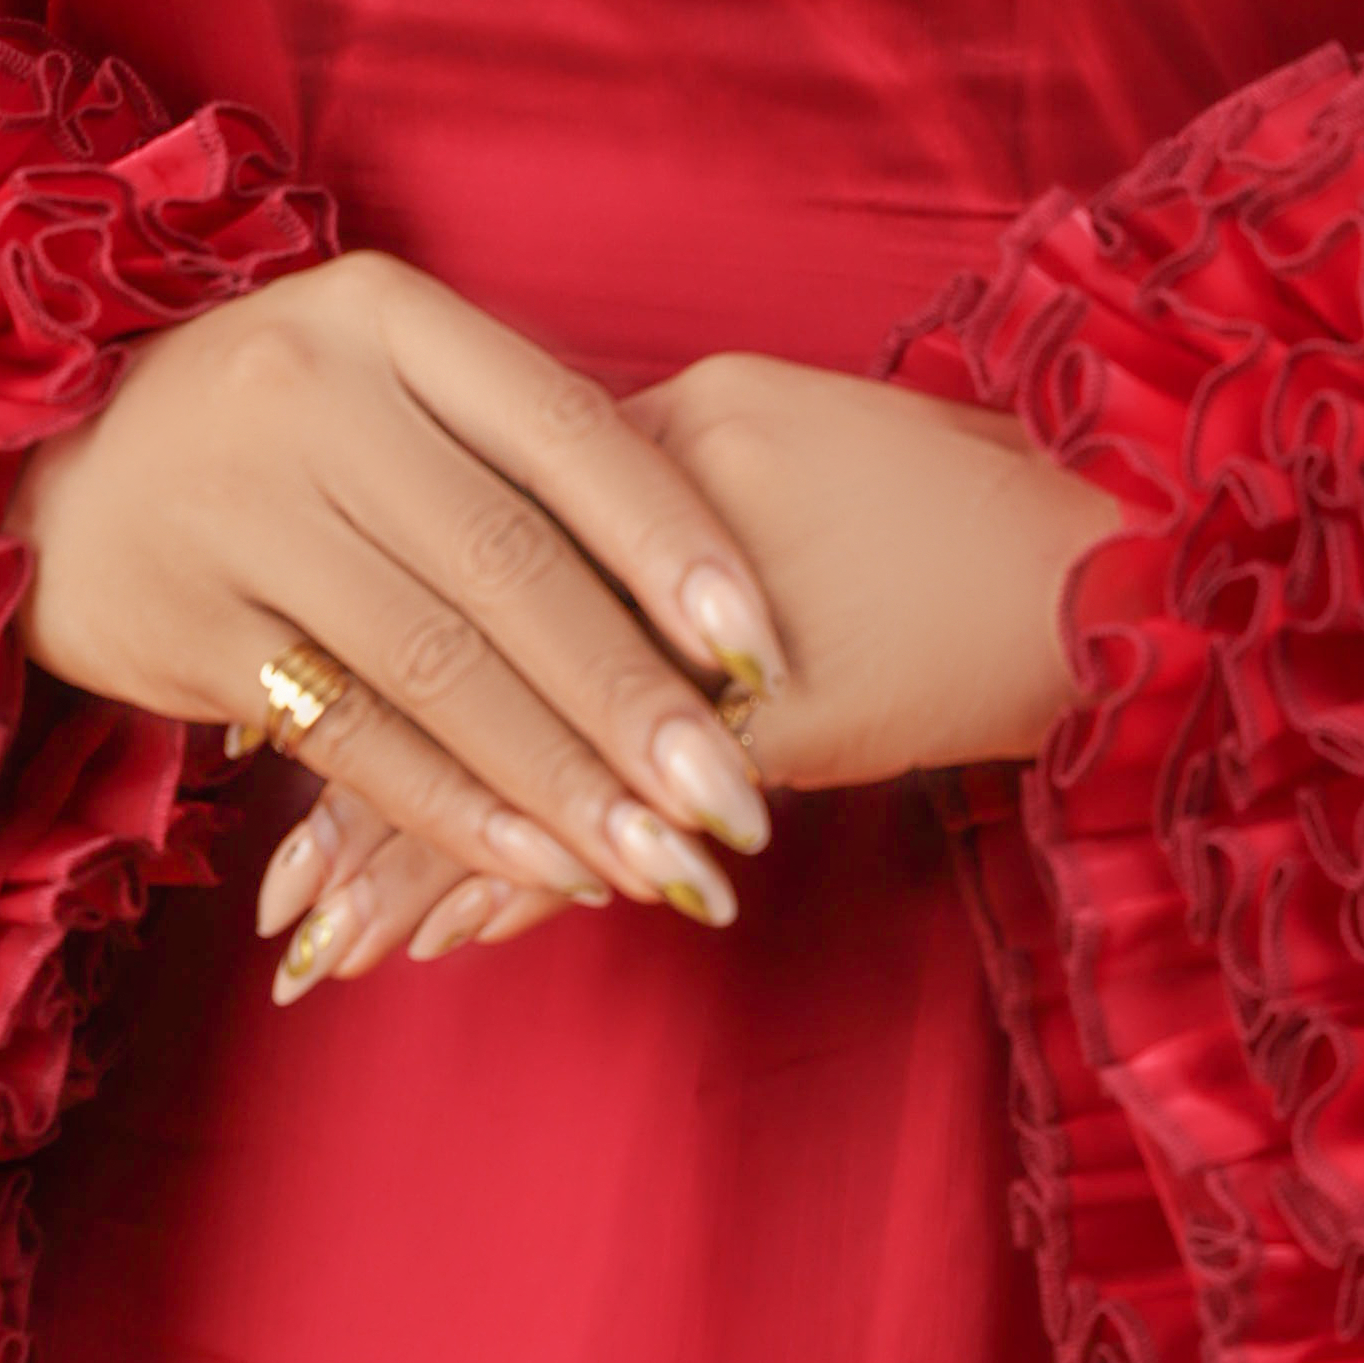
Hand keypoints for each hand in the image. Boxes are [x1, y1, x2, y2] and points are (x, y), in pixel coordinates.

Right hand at [11, 254, 781, 962]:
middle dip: (637, 697)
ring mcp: (235, 511)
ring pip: (435, 664)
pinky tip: (541, 861)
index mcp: (386, 316)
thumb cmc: (273, 424)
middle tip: (735, 798)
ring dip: (561, 777)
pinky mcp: (183, 626)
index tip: (766, 649)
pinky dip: (455, 806)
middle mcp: (308, 398)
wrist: (40, 465)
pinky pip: (349, 734)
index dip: (674, 543)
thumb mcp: (383, 377)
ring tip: (660, 856)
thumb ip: (516, 448)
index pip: (563, 430)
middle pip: (508, 564)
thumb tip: (709, 580)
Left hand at [251, 359, 1120, 992]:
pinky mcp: (777, 742)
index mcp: (652, 444)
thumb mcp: (764, 416)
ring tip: (323, 945)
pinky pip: (625, 823)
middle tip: (275, 895)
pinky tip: (452, 939)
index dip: (363, 640)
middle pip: (477, 682)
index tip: (265, 711)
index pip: (471, 550)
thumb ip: (622, 466)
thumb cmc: (932, 476)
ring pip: (534, 770)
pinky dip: (531, 881)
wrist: (1098, 560)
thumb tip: (509, 518)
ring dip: (424, 866)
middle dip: (365, 797)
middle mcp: (666, 554)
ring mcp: (719, 655)